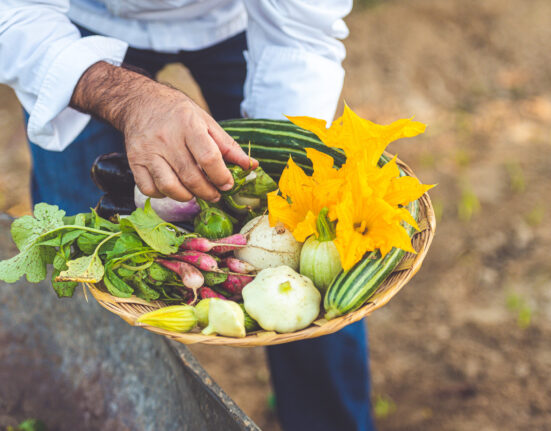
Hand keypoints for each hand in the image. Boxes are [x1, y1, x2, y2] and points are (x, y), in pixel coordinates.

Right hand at [70, 61, 257, 201]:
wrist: (140, 102)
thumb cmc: (178, 113)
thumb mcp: (206, 122)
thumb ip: (228, 146)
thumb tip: (251, 166)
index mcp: (188, 125)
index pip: (208, 157)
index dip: (221, 176)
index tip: (227, 184)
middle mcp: (166, 138)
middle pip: (190, 176)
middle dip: (208, 192)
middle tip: (215, 194)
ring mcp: (147, 151)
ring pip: (169, 186)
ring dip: (187, 196)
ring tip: (195, 193)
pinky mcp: (134, 161)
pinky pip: (149, 189)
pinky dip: (164, 195)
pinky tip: (173, 188)